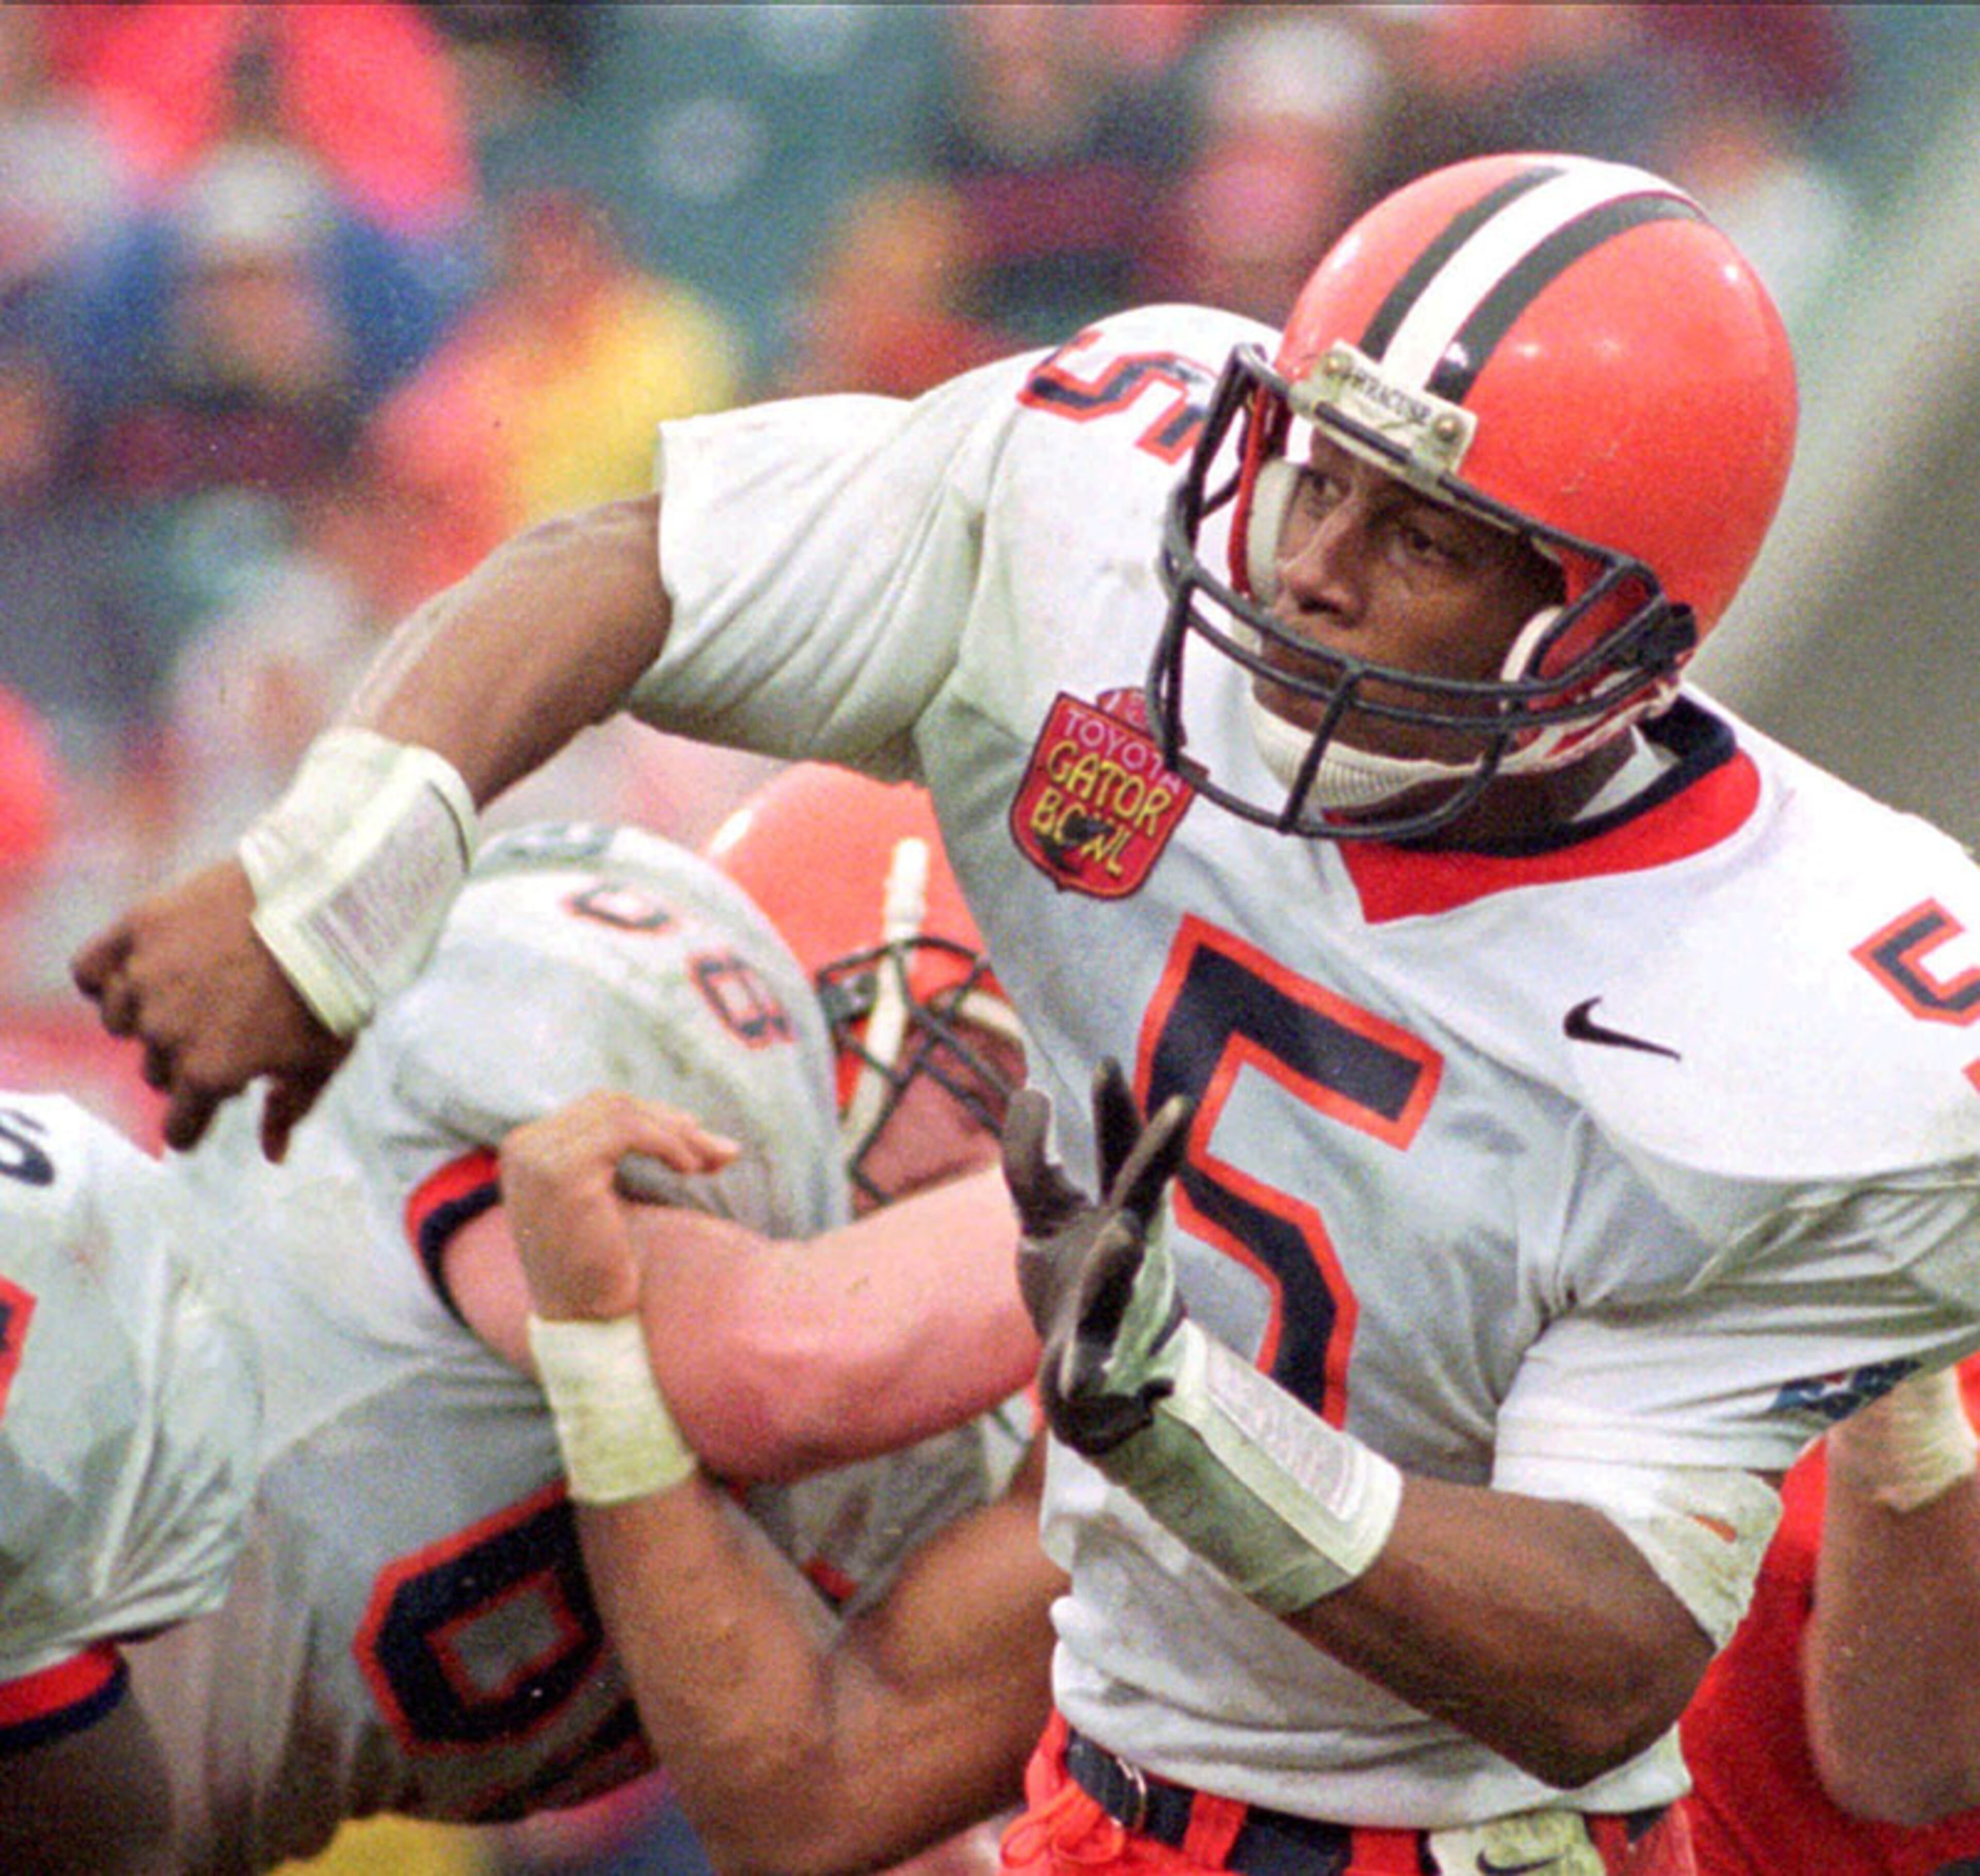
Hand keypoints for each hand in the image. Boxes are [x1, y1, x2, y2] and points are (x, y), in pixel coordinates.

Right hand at [71, 859, 349, 1157]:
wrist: (328, 905)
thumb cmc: (333, 985)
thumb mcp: (323, 1059)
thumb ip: (289, 1110)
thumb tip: (271, 1155)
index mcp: (209, 1073)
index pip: (179, 1127)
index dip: (200, 1117)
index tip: (220, 1093)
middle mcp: (165, 1032)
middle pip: (156, 1071)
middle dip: (185, 1059)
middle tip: (225, 1026)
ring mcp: (145, 979)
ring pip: (120, 1022)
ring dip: (148, 1017)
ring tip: (187, 994)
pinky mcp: (138, 929)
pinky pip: (90, 969)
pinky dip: (106, 976)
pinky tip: (135, 972)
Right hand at [500, 1090, 739, 1321]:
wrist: (584, 1321)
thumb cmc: (601, 1264)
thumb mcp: (607, 1195)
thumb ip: (627, 1151)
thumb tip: (695, 1123)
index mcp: (526, 1149)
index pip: (599, 1108)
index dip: (655, 1117)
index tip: (698, 1139)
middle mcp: (522, 1146)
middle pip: (612, 1104)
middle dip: (672, 1122)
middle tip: (719, 1151)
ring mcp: (537, 1158)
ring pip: (622, 1112)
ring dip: (676, 1133)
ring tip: (706, 1164)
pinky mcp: (562, 1172)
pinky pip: (626, 1130)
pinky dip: (667, 1142)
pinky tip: (689, 1168)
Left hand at [1000, 1059, 1194, 1452]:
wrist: (1096, 1386)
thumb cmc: (1075, 1285)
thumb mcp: (1044, 1219)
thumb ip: (1032, 1163)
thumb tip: (1031, 1090)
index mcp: (1119, 1211)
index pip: (1121, 1153)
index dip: (1116, 1110)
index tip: (1105, 1063)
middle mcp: (1129, 1249)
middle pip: (1143, 1198)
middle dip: (1157, 1158)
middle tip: (1179, 1109)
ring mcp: (1118, 1307)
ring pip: (1120, 1280)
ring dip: (1120, 1260)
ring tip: (1123, 1237)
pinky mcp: (1096, 1362)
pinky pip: (1090, 1367)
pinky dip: (1085, 1372)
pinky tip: (1072, 1382)